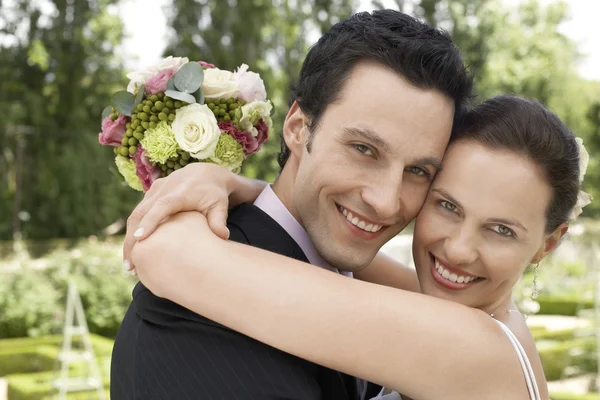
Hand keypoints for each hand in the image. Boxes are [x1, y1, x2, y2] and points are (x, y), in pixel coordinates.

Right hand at [122, 163, 260, 272]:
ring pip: (135, 215)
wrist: (206, 173)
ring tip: (130, 264)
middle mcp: (163, 189)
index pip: (161, 206)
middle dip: (132, 240)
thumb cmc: (214, 194)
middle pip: (141, 213)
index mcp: (180, 192)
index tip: (139, 238)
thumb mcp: (220, 205)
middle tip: (131, 266)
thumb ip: (219, 221)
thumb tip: (222, 237)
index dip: (150, 221)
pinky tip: (134, 251)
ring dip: (129, 239)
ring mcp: (154, 190)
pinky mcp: (150, 194)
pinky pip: (138, 213)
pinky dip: (133, 231)